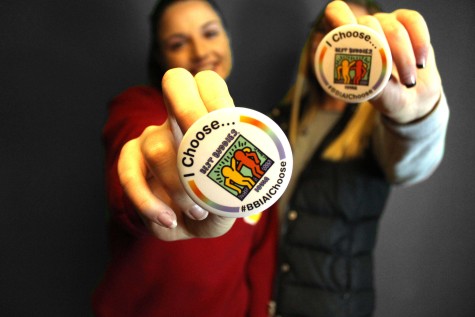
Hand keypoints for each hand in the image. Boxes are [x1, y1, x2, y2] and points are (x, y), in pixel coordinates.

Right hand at [118, 68, 235, 240]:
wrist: (185, 225)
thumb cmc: (213, 205)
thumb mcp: (231, 200)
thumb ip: (238, 190)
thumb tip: (246, 188)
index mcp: (206, 122)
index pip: (208, 84)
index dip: (217, 97)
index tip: (230, 129)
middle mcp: (176, 122)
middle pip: (175, 83)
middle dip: (189, 109)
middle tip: (206, 150)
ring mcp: (151, 139)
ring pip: (158, 147)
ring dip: (179, 186)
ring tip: (198, 211)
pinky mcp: (130, 163)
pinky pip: (129, 175)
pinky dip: (149, 203)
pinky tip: (168, 219)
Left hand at [325, 0, 441, 122]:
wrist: (412, 98)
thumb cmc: (386, 95)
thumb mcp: (375, 95)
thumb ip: (371, 83)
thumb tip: (373, 72)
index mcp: (346, 42)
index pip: (336, 13)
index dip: (342, 18)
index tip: (352, 35)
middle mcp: (363, 28)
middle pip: (368, 23)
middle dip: (383, 52)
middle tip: (392, 77)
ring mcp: (385, 22)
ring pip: (393, 28)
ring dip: (404, 57)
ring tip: (408, 81)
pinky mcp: (407, 21)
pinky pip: (414, 21)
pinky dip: (420, 43)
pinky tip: (421, 63)